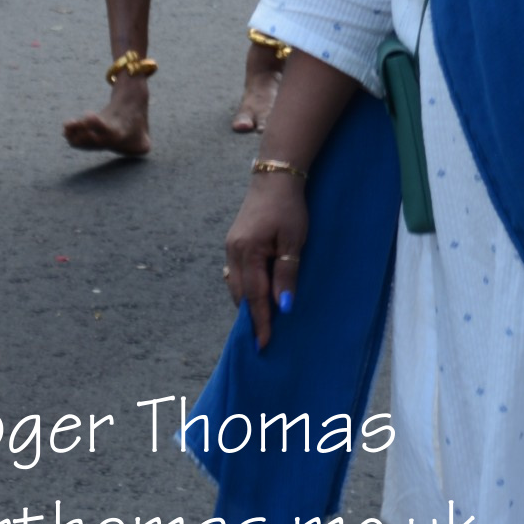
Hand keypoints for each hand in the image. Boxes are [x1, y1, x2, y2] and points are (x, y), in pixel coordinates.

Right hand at [225, 175, 308, 350]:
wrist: (275, 177)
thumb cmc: (288, 208)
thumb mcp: (293, 241)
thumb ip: (287, 274)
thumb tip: (283, 308)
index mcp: (247, 252)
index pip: (254, 297)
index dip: (260, 323)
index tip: (264, 346)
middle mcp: (233, 252)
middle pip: (240, 294)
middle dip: (250, 317)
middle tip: (262, 341)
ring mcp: (231, 246)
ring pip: (236, 285)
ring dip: (247, 304)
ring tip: (260, 323)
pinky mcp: (234, 242)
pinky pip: (236, 274)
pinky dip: (245, 289)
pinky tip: (255, 296)